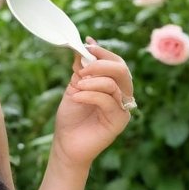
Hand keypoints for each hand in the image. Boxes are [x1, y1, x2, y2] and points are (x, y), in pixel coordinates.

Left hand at [51, 39, 134, 167]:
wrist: (66, 144)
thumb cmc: (71, 117)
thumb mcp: (74, 87)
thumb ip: (81, 69)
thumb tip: (85, 46)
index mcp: (113, 85)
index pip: (116, 62)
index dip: (103, 52)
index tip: (87, 45)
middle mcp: (121, 94)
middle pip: (122, 69)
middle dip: (101, 64)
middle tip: (81, 69)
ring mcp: (122, 107)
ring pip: (115, 83)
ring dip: (93, 80)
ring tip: (76, 84)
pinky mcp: (119, 120)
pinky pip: (108, 100)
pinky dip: (90, 95)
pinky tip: (77, 96)